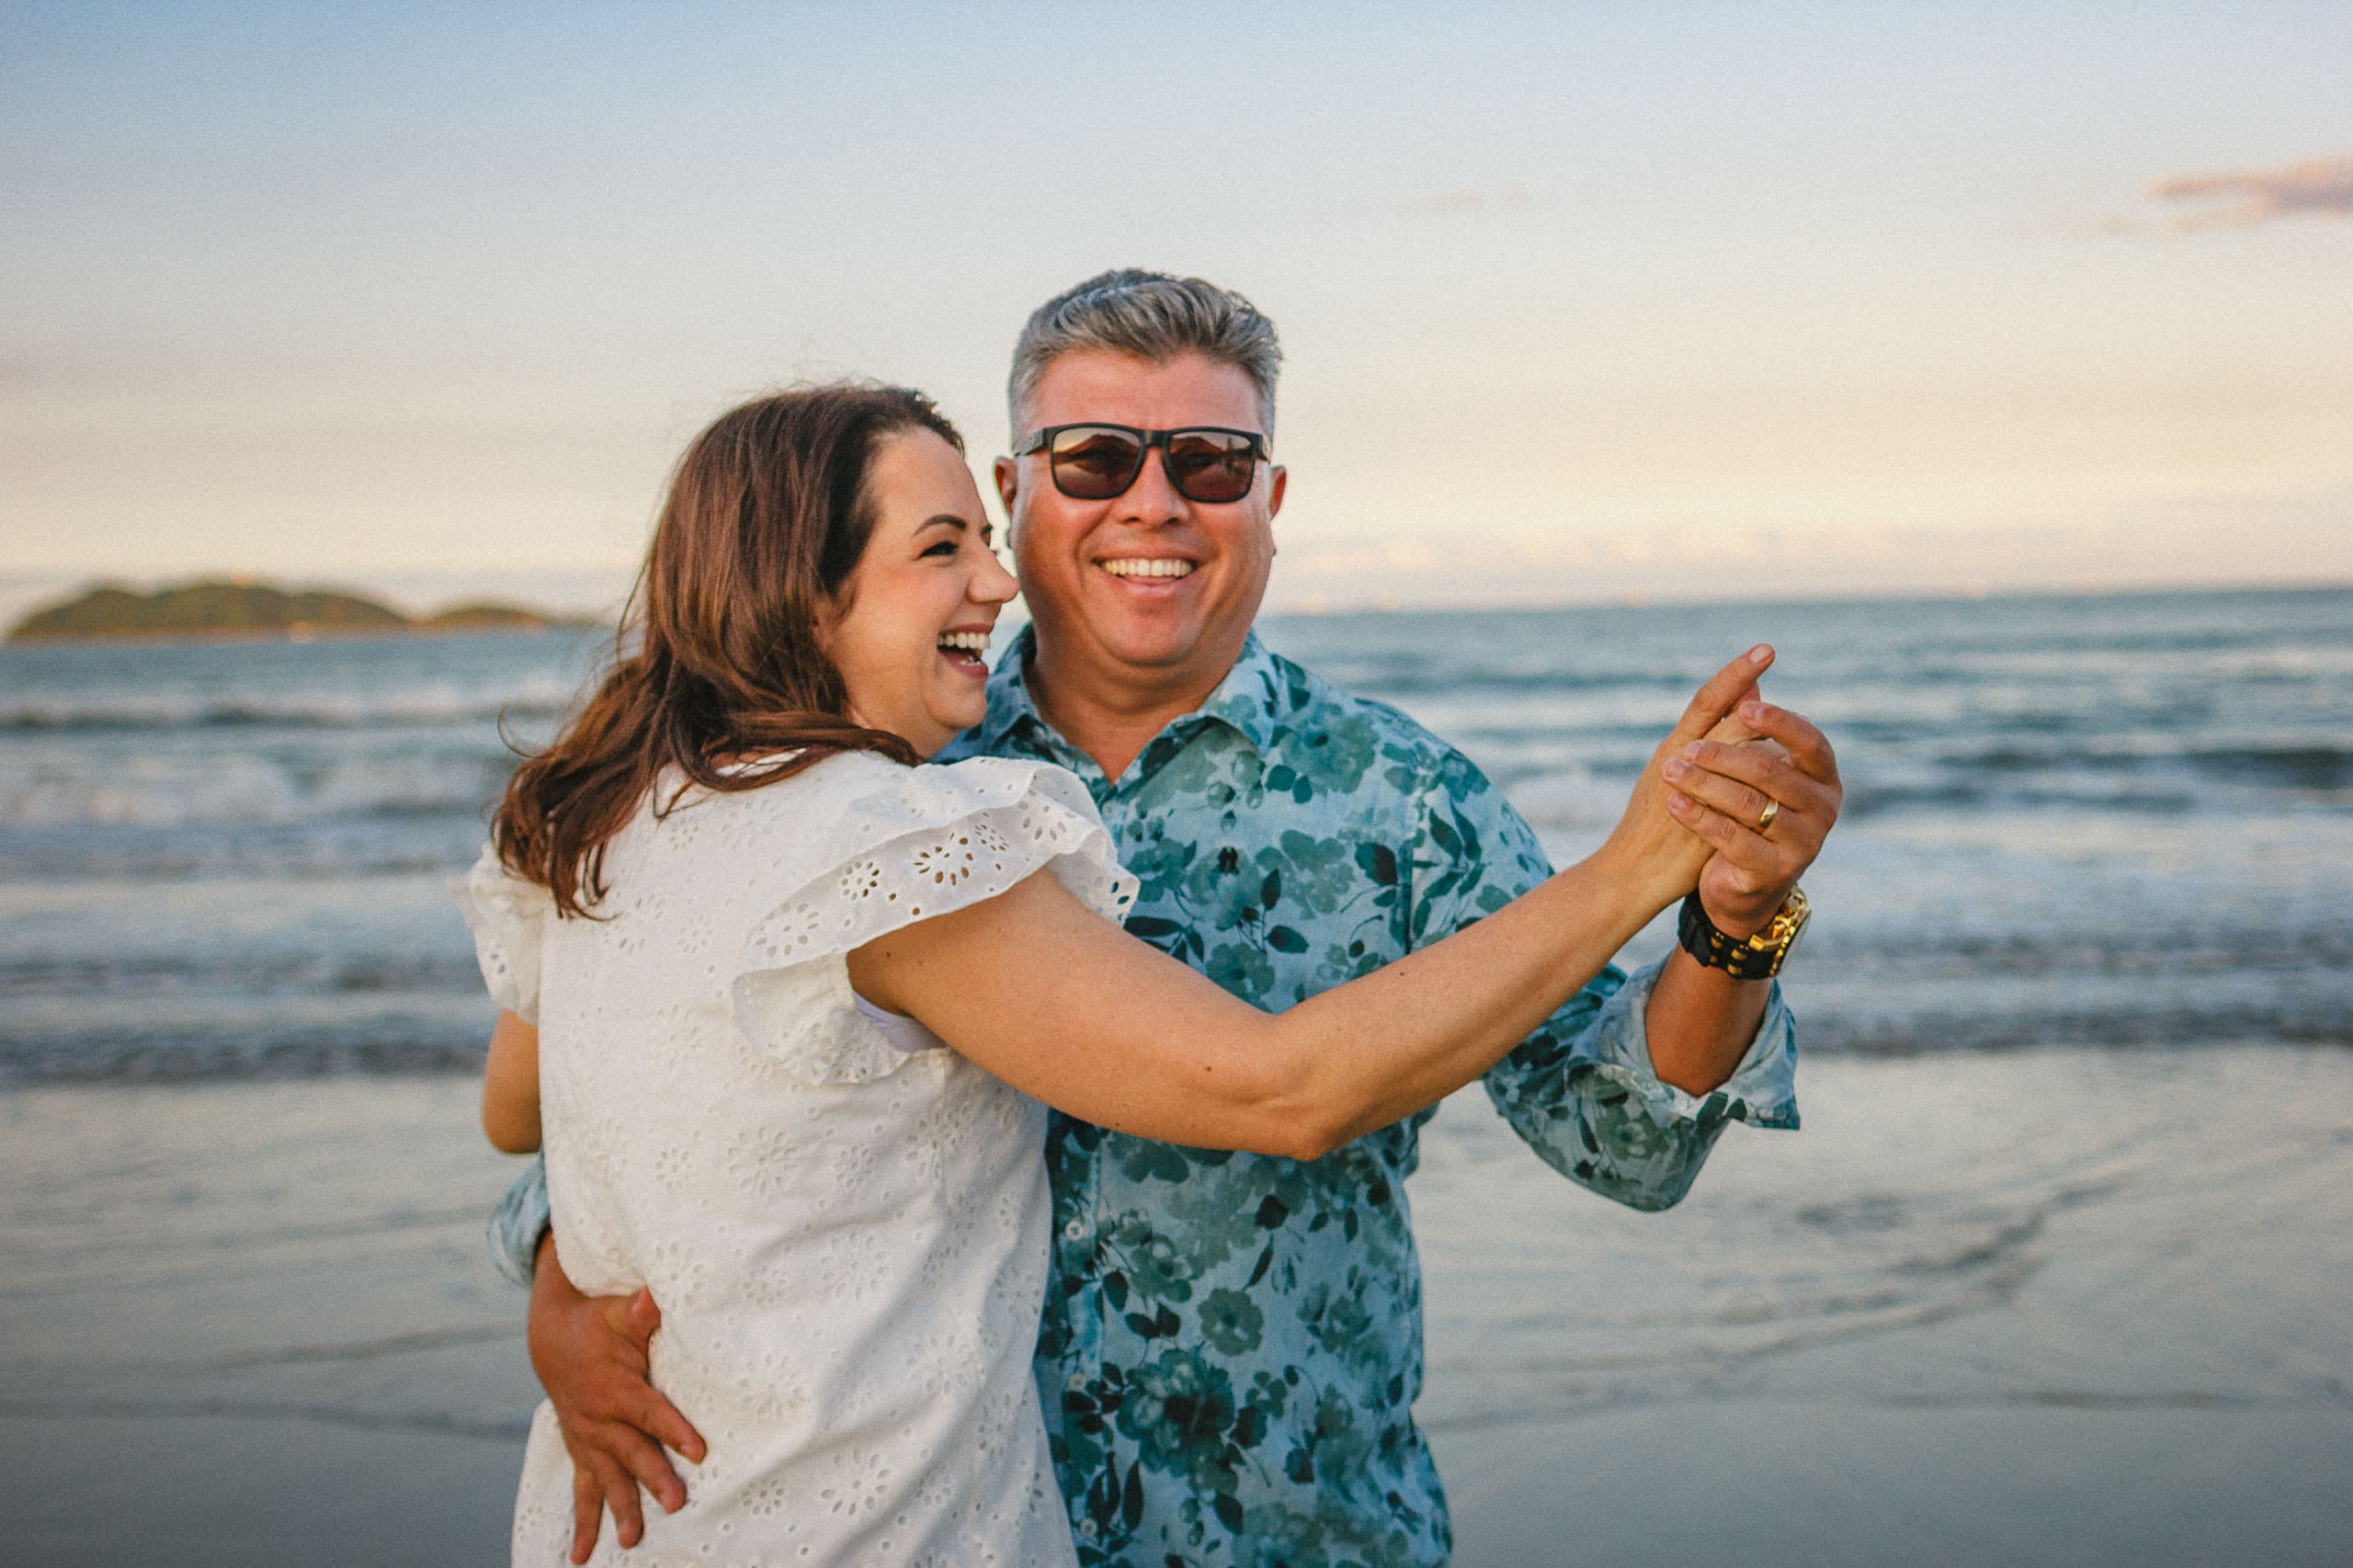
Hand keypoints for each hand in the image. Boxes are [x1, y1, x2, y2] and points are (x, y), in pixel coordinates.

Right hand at [527, 1234, 707, 1563]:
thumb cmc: (597, 1323)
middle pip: (631, 1452)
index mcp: (614, 1388)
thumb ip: (640, 1309)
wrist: (551, 1338)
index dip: (674, 1430)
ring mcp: (587, 1440)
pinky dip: (583, 1523)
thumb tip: (654, 1294)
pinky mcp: (582, 1452)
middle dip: (653, 1478)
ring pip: (607, 1479)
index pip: (649, 1411)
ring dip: (621, 1509)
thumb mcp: (618, 1312)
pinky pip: (582, 1491)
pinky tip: (581, 1556)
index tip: (699, 1450)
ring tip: (633, 1541)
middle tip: (677, 1503)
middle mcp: (597, 1420)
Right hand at [1602, 644, 1774, 907]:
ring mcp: (1687, 786)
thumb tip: (1744, 702)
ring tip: (1775, 692)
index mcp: (1673, 750)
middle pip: (1718, 714)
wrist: (1630, 872)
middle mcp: (1677, 760)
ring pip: (1727, 745)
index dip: (1733, 676)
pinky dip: (1754, 767)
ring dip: (1754, 720)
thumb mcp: (1679, 776)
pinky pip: (1733, 786)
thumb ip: (1710, 743)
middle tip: (1768, 649)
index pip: (1705, 702)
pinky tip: (1780, 755)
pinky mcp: (1697, 816)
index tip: (1762, 651)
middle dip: (1742, 680)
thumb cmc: (1657, 825)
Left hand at [1661, 696, 1841, 934]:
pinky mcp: (1775, 871)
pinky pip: (1732, 838)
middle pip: (1770, 771)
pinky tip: (1674, 802)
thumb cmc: (1750, 818)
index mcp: (1825, 780)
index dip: (1780, 723)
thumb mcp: (1754, 775)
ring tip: (1668, 771)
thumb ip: (1752, 733)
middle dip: (1723, 756)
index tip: (1745, 709)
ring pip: (1748, 804)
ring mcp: (1805, 843)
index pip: (1811, 742)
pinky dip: (1699, 817)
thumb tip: (1748, 684)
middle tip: (1685, 748)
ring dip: (1703, 784)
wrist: (1742, 887)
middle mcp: (1824, 810)